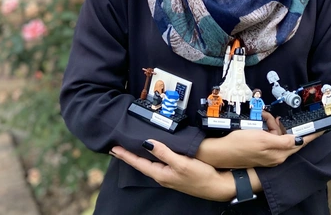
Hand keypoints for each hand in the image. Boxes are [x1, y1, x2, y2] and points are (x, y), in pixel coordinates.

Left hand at [110, 141, 234, 201]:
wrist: (217, 186)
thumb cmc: (200, 175)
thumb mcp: (181, 163)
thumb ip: (164, 153)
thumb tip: (146, 143)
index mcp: (161, 174)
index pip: (139, 163)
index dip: (126, 156)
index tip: (114, 149)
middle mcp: (162, 175)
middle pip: (141, 164)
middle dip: (129, 156)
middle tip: (116, 149)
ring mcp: (169, 175)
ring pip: (149, 164)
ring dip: (139, 156)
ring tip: (130, 149)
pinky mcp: (176, 172)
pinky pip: (158, 163)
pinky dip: (151, 156)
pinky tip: (153, 153)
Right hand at [196, 126, 323, 168]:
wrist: (222, 152)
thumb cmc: (241, 144)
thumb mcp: (262, 139)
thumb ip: (282, 140)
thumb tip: (298, 140)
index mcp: (279, 153)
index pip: (300, 143)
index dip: (311, 135)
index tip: (322, 129)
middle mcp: (276, 155)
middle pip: (288, 137)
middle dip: (283, 124)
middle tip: (274, 117)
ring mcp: (269, 154)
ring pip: (278, 135)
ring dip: (272, 124)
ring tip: (263, 117)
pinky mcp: (261, 150)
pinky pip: (270, 137)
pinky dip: (267, 128)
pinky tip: (260, 122)